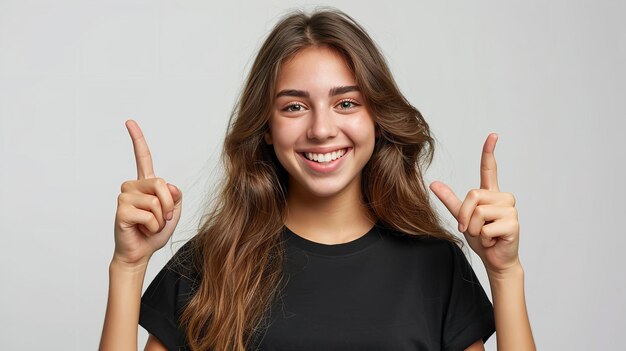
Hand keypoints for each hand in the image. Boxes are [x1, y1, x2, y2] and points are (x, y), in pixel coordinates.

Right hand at [112, 120, 182, 266]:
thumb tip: (168, 185)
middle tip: (161, 219)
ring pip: (156, 201)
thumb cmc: (154, 233)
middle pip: (161, 184)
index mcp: (146, 184)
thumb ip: (175, 196)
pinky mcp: (121, 209)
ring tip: (149, 225)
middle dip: (168, 205)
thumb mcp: (173, 212)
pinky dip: (153, 226)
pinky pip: (149, 214)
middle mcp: (133, 186)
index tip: (129, 121)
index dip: (137, 139)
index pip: (142, 157)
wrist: (141, 253)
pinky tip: (142, 229)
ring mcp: (125, 196)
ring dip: (160, 219)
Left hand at [429, 133, 519, 274]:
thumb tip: (432, 183)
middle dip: (465, 216)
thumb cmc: (481, 238)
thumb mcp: (462, 216)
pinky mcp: (513, 223)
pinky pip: (486, 228)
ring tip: (486, 235)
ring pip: (479, 212)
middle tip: (471, 229)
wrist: (495, 259)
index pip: (489, 169)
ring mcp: (510, 209)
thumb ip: (449, 200)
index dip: (489, 152)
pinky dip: (484, 238)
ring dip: (475, 229)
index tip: (493, 135)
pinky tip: (494, 241)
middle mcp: (502, 197)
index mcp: (490, 194)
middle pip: (473, 196)